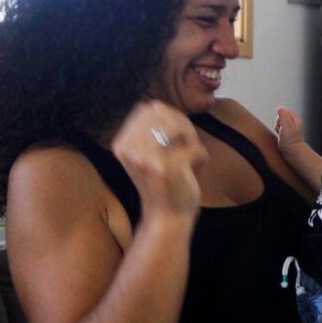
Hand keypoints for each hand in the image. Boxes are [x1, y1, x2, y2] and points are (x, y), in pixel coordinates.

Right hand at [111, 100, 206, 218]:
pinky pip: (193, 147)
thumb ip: (152, 130)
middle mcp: (128, 148)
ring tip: (192, 157)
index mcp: (121, 143)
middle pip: (165, 114)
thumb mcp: (148, 154)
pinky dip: (200, 156)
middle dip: (184, 126)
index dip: (170, 115)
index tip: (181, 135)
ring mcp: (144, 157)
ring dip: (192, 141)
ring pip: (180, 127)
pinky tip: (196, 169)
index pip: (148, 108)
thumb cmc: (164, 184)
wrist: (166, 218)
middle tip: (190, 145)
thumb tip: (158, 104)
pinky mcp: (163, 167)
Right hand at [274, 106, 304, 153]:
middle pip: (280, 117)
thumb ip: (283, 115)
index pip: (283, 111)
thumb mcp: (286, 124)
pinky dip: (278, 132)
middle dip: (278, 123)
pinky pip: (278, 128)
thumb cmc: (290, 139)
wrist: (292, 150)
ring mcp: (290, 127)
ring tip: (282, 134)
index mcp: (296, 117)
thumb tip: (280, 108)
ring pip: (278, 123)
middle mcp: (293, 121)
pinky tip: (281, 136)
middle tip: (283, 130)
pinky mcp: (286, 132)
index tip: (283, 125)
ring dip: (278, 128)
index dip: (280, 118)